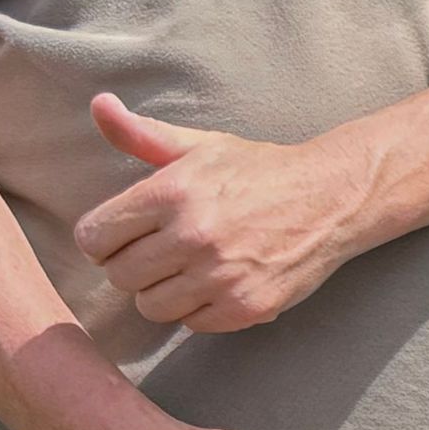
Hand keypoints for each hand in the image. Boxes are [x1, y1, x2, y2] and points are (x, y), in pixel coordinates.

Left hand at [74, 94, 377, 332]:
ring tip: (193, 269)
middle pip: (120, 276)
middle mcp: (193, 234)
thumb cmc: (260, 171)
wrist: (334, 196)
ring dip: (166, 291)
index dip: (106, 238)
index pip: (94, 237)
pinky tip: (221, 283)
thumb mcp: (200, 146)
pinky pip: (192, 324)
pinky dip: (202, 309)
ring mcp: (221, 274)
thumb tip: (98, 105)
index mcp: (172, 191)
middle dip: (136, 265)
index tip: (129, 235)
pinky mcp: (246, 306)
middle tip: (166, 252)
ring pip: (151, 306)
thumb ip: (140, 134)